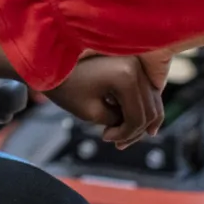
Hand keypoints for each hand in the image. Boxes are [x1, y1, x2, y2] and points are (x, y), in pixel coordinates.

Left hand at [43, 55, 165, 149]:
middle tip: (117, 142)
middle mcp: (136, 66)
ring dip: (139, 121)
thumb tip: (138, 126)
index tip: (105, 138)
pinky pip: (145, 90)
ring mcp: (136, 62)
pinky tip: (126, 120)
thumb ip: (119, 122)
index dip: (125, 134)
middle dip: (135, 131)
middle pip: (150, 110)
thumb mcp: (92, 112)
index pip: (138, 117)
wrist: (51, 61)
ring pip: (151, 101)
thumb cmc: (67, 87)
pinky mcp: (132, 63)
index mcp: (126, 76)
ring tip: (120, 134)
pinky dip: (139, 107)